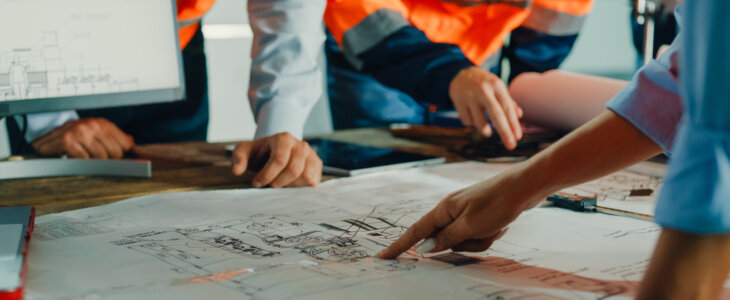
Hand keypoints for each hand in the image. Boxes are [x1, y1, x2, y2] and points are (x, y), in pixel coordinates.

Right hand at [32, 118, 134, 158]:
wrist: (45, 140)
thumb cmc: (74, 139)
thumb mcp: (96, 135)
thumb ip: (117, 139)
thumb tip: (136, 149)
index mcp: (102, 123)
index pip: (125, 144)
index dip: (123, 155)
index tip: (120, 161)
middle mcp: (92, 125)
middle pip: (115, 152)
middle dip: (109, 161)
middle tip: (97, 160)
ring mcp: (80, 132)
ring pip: (101, 158)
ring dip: (93, 163)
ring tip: (85, 158)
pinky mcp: (67, 141)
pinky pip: (84, 160)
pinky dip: (81, 163)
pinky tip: (75, 159)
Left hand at [230, 132, 321, 187]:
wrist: (275, 151)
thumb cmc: (260, 153)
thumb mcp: (245, 151)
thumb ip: (238, 158)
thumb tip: (236, 171)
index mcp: (284, 138)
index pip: (279, 160)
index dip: (267, 175)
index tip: (256, 182)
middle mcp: (301, 145)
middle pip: (293, 170)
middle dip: (278, 182)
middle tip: (268, 185)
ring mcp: (311, 155)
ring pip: (305, 177)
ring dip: (289, 185)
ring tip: (279, 182)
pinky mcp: (317, 165)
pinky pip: (313, 181)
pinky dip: (300, 187)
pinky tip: (289, 184)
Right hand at [378, 168, 545, 258]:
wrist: (526, 186)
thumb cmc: (498, 203)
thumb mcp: (470, 226)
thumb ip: (446, 239)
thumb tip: (424, 248)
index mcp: (444, 209)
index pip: (415, 232)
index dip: (400, 246)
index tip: (383, 257)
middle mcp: (451, 210)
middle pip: (446, 241)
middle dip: (465, 244)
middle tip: (484, 232)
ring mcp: (466, 213)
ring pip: (464, 241)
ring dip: (480, 240)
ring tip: (495, 226)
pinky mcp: (479, 216)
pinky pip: (477, 236)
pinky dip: (489, 235)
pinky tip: (501, 224)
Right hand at [449, 67, 522, 148]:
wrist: (459, 73)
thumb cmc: (484, 83)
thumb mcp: (497, 88)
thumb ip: (508, 102)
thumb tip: (519, 116)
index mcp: (496, 85)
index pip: (507, 107)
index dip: (513, 124)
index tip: (518, 137)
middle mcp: (483, 90)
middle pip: (496, 114)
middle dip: (504, 132)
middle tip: (511, 146)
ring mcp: (469, 96)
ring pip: (479, 123)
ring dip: (485, 130)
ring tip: (487, 131)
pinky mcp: (457, 101)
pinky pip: (467, 122)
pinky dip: (472, 122)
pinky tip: (472, 114)